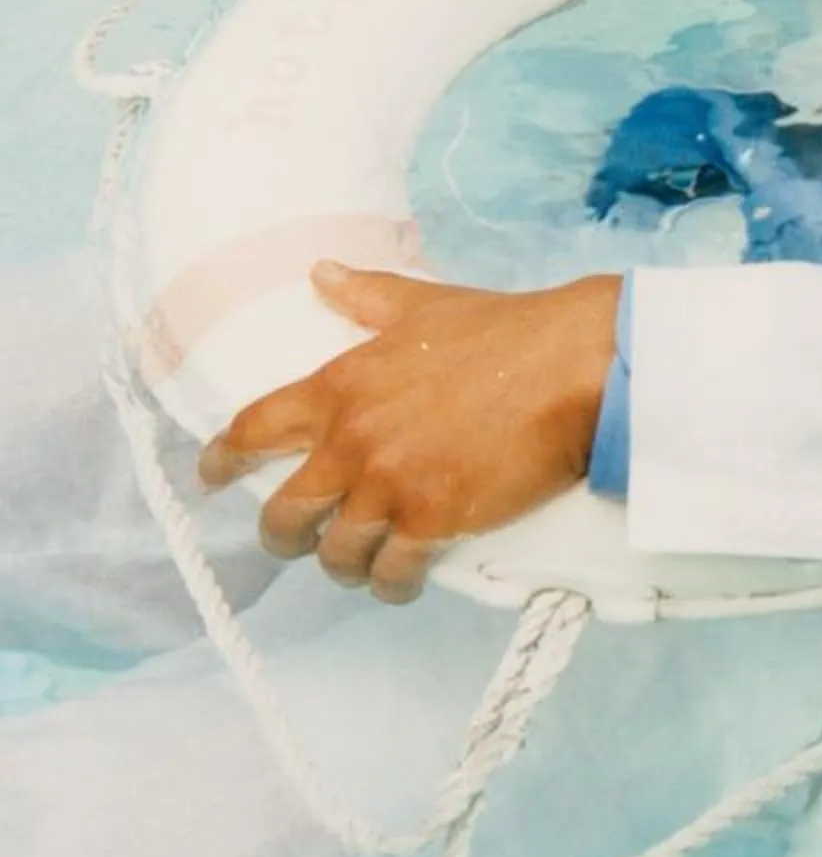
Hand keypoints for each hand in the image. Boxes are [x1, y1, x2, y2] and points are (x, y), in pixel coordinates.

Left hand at [199, 264, 621, 604]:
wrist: (574, 366)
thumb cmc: (508, 330)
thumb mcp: (427, 305)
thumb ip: (367, 295)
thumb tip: (321, 272)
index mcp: (342, 387)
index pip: (254, 430)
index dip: (223, 460)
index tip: (212, 475)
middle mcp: (352, 442)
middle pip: (284, 514)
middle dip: (283, 534)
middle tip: (297, 539)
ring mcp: (390, 487)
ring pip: (336, 551)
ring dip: (343, 563)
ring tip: (359, 564)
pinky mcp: (434, 521)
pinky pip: (392, 572)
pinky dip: (391, 584)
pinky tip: (400, 583)